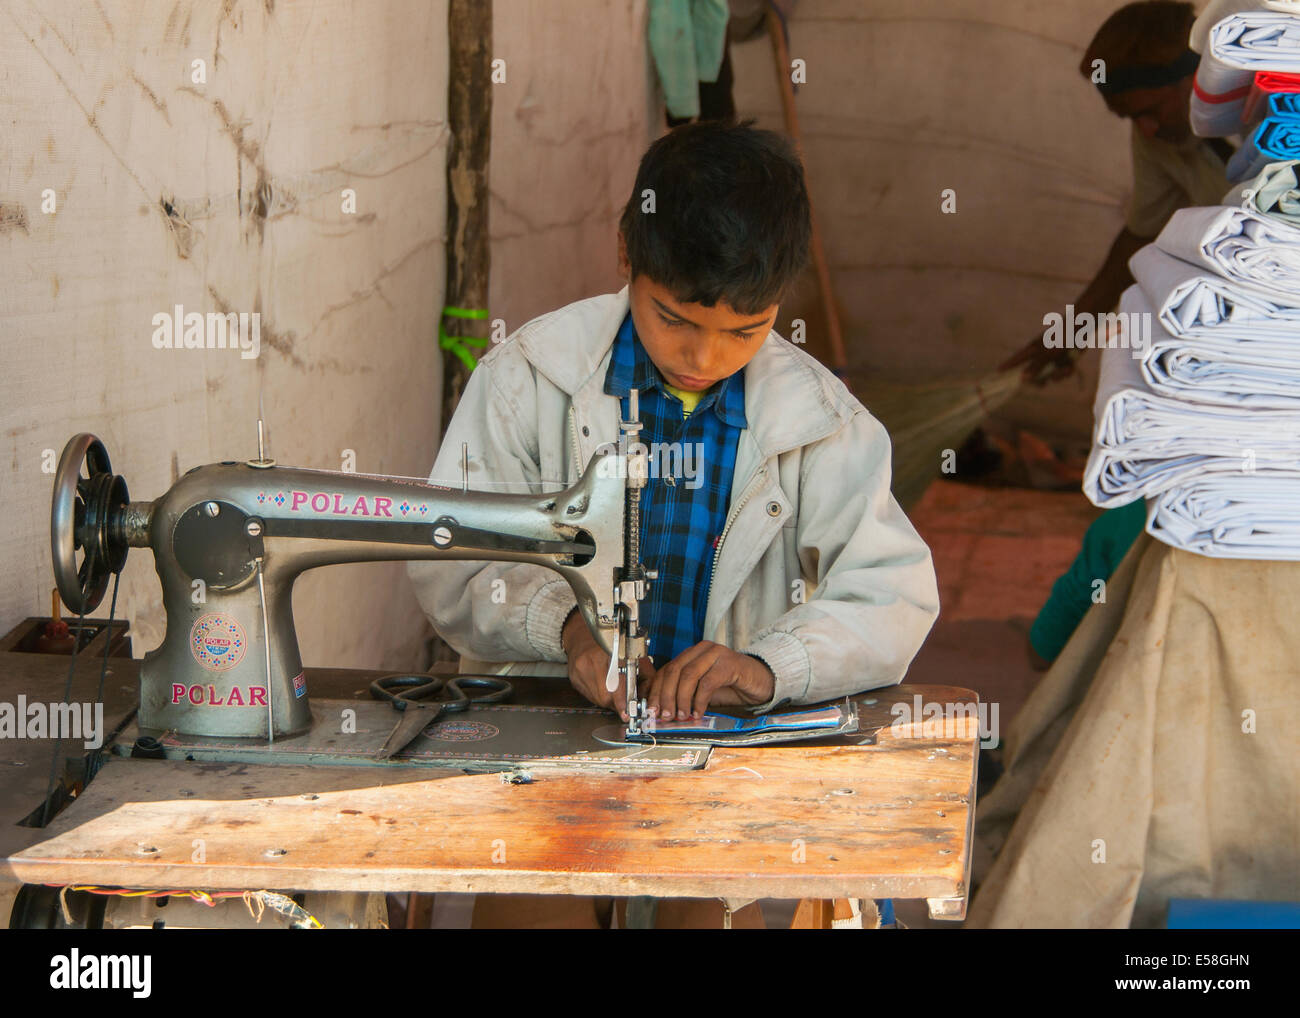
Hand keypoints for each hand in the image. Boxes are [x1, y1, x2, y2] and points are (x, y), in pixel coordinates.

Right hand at [561, 610, 654, 721]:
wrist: (585, 638)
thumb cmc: (613, 646)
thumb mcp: (635, 656)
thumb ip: (646, 677)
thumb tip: (648, 698)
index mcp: (610, 652)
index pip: (616, 680)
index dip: (621, 699)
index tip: (626, 712)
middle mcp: (592, 660)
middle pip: (605, 694)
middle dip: (617, 701)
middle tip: (624, 700)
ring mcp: (580, 670)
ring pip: (597, 698)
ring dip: (608, 699)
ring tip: (612, 688)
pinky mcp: (574, 678)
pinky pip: (589, 696)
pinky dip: (598, 695)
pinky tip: (601, 685)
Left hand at [643, 642, 774, 722]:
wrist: (760, 682)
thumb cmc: (730, 686)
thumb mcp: (701, 690)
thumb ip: (683, 693)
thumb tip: (659, 705)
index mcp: (692, 653)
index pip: (667, 669)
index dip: (656, 690)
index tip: (652, 709)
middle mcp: (702, 649)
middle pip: (675, 670)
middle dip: (666, 695)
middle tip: (665, 715)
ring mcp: (716, 654)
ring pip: (689, 675)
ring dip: (681, 699)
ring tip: (681, 715)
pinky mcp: (729, 664)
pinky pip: (707, 682)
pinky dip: (699, 700)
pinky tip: (698, 712)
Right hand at [1001, 335, 1076, 385]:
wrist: (1081, 330)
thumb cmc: (1061, 338)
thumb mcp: (1046, 354)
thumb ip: (1035, 367)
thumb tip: (1022, 379)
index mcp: (1032, 351)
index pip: (1016, 360)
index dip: (1007, 366)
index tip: (998, 371)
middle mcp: (1040, 357)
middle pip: (1033, 375)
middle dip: (1039, 381)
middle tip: (1041, 385)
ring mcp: (1052, 360)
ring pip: (1050, 377)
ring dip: (1059, 375)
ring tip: (1066, 367)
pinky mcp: (1063, 362)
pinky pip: (1061, 374)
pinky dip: (1067, 371)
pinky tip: (1072, 364)